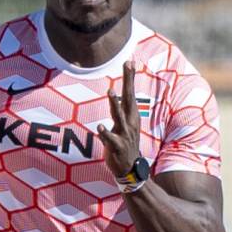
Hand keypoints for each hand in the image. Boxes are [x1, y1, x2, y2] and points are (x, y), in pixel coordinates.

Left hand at [95, 59, 140, 179]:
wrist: (130, 170)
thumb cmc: (124, 144)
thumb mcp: (125, 124)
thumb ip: (120, 109)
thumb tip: (115, 93)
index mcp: (131, 117)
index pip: (130, 93)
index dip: (130, 78)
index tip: (130, 61)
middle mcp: (129, 123)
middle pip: (129, 99)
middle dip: (128, 81)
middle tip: (128, 65)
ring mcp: (124, 135)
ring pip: (119, 116)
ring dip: (115, 104)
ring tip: (111, 91)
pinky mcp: (117, 147)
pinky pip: (110, 139)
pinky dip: (105, 133)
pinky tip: (100, 127)